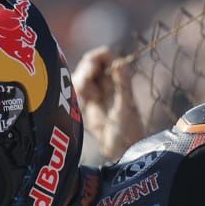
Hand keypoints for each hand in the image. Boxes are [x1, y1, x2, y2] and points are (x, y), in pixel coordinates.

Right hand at [72, 46, 144, 162]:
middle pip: (90, 62)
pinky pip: (78, 88)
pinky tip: (83, 103)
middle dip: (85, 71)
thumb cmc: (128, 131)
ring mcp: (98, 91)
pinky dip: (76, 92)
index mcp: (120, 78)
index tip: (91, 71)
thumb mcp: (125, 107)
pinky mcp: (89, 102)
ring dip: (80, 83)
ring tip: (87, 99)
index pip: (105, 55)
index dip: (95, 58)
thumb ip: (122, 85)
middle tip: (87, 89)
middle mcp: (108, 81)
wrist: (121, 151)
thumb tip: (119, 62)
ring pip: (82, 75)